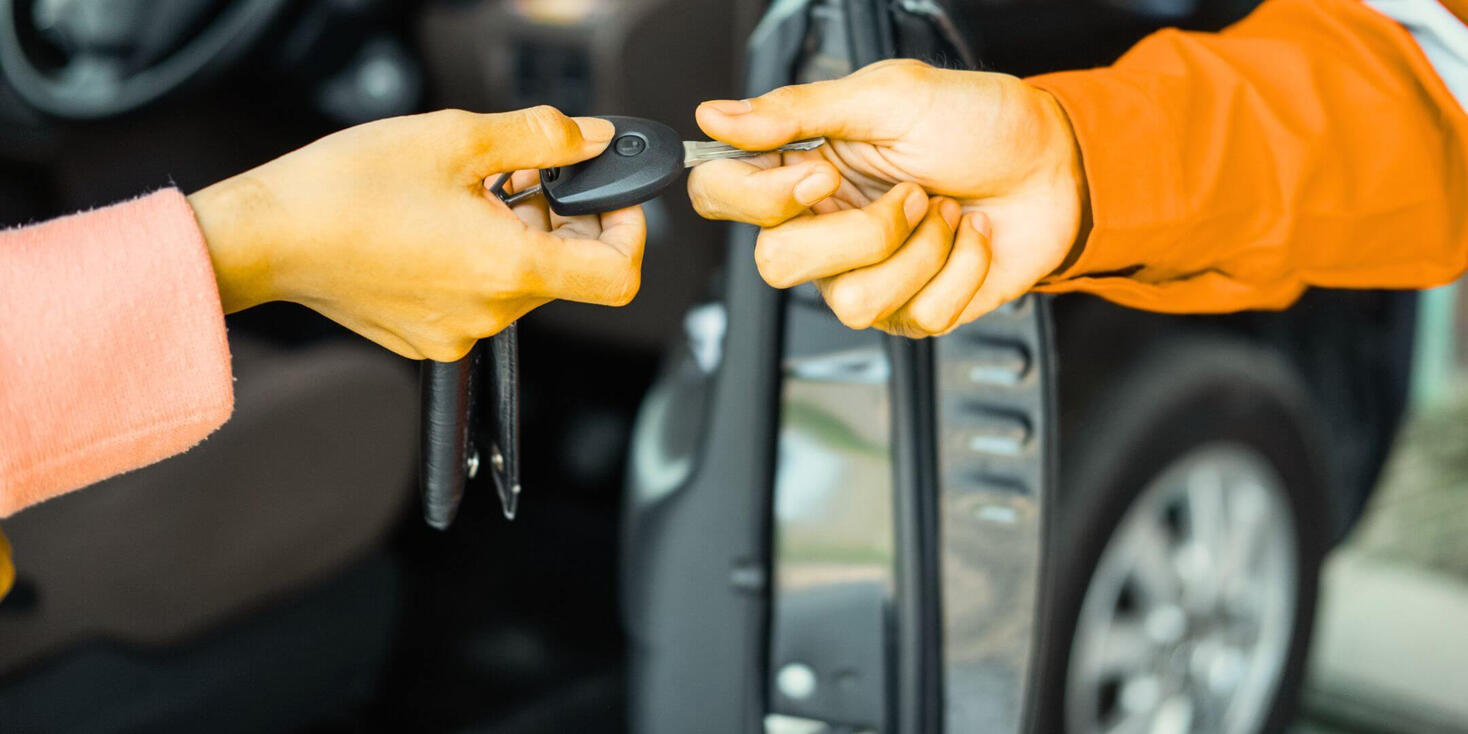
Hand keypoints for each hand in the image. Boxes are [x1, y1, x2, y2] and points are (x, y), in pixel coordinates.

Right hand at [189, 106, 644, 360]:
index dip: (630, 232)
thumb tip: (591, 139)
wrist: (266, 236)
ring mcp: (457, 333)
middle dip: (560, 219)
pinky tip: (440, 223)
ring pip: (521, 282)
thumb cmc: (345, 189)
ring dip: (517, 235)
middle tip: (523, 175)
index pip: (617, 277)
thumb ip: (540, 138)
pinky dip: (479, 260)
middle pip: (567, 272)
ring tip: (470, 193)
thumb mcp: (456, 138)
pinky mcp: (427, 337)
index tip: (611, 198)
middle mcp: (489, 314)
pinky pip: (479, 298)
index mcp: (509, 269)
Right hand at [687, 59, 1085, 335]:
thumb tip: (717, 114)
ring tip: (947, 212)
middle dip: (861, 231)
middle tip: (910, 192)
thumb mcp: (889, 95)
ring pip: (851, 302)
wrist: (1060, 165)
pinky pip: (917, 314)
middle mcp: (824, 226)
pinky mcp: (913, 310)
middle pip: (777, 265)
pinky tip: (971, 237)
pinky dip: (962, 268)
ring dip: (921, 251)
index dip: (759, 197)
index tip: (819, 175)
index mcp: (802, 168)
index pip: (721, 195)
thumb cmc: (982, 122)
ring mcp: (866, 275)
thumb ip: (797, 109)